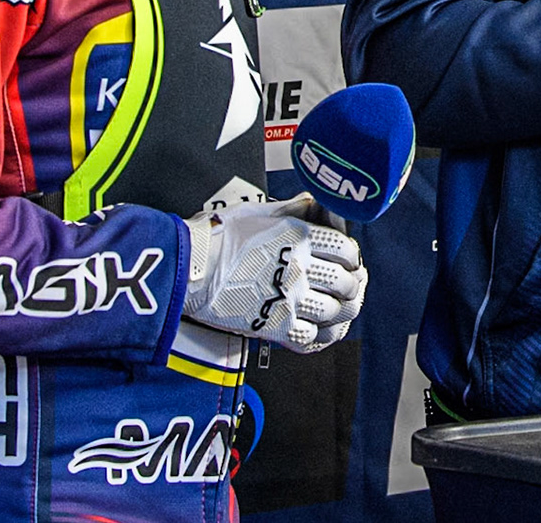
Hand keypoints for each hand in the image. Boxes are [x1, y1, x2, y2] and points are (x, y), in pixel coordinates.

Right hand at [181, 193, 368, 353]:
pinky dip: (319, 337)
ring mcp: (286, 299)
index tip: (351, 264)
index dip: (353, 259)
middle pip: (345, 283)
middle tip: (349, 289)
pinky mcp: (271, 326)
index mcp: (299, 237)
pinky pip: (309, 338)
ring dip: (340, 313)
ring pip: (332, 312)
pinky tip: (318, 332)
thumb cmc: (217, 236)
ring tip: (338, 311)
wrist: (187, 266)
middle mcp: (298, 268)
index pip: (347, 251)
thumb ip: (295, 209)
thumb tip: (317, 202)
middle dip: (352, 287)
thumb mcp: (261, 212)